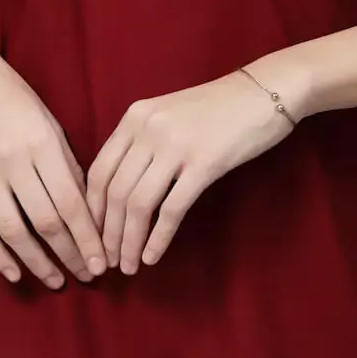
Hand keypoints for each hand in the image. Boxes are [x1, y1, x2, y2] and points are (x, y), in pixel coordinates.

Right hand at [0, 33, 108, 289]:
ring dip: (38, 263)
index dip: (88, 238)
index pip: (71, 202)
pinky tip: (15, 273)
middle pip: (46, 222)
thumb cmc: (13, 97)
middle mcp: (12, 161)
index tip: (103, 262)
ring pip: (13, 232)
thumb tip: (85, 208)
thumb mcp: (49, 122)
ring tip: (57, 280)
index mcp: (42, 143)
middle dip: (71, 255)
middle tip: (89, 276)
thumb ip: (66, 164)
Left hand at [85, 69, 295, 274]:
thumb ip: (142, 143)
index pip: (99, 171)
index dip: (92, 211)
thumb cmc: (218, 108)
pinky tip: (152, 256)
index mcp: (135, 116)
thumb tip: (119, 192)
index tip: (93, 238)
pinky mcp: (204, 163)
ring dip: (129, 241)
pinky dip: (158, 238)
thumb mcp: (168, 115)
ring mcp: (175, 145)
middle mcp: (148, 128)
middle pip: (115, 192)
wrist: (264, 92)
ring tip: (128, 266)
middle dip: (107, 234)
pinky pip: (171, 209)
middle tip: (107, 262)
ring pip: (138, 204)